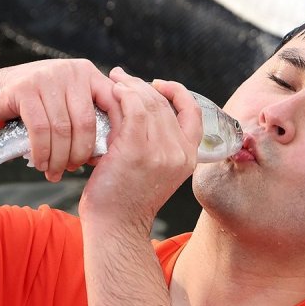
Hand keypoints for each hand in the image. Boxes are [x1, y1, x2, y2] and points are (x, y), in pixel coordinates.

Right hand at [0, 58, 120, 181]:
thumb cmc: (33, 109)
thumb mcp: (65, 107)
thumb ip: (86, 120)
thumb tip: (107, 153)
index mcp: (87, 73)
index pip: (113, 103)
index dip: (115, 132)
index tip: (108, 157)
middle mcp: (70, 71)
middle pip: (85, 122)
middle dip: (80, 153)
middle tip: (72, 170)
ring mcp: (47, 76)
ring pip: (62, 129)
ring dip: (59, 157)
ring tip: (54, 172)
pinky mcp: (25, 88)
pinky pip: (40, 129)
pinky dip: (41, 152)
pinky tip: (40, 163)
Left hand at [79, 67, 202, 230]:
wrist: (116, 228)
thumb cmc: (127, 202)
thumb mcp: (155, 172)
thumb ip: (158, 145)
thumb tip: (141, 110)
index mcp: (189, 158)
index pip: (194, 112)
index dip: (178, 92)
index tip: (159, 84)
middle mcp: (179, 152)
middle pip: (164, 103)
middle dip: (142, 85)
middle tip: (122, 77)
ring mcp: (160, 151)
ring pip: (147, 102)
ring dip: (129, 86)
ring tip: (113, 81)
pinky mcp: (135, 150)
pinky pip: (132, 109)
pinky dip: (121, 95)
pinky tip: (111, 92)